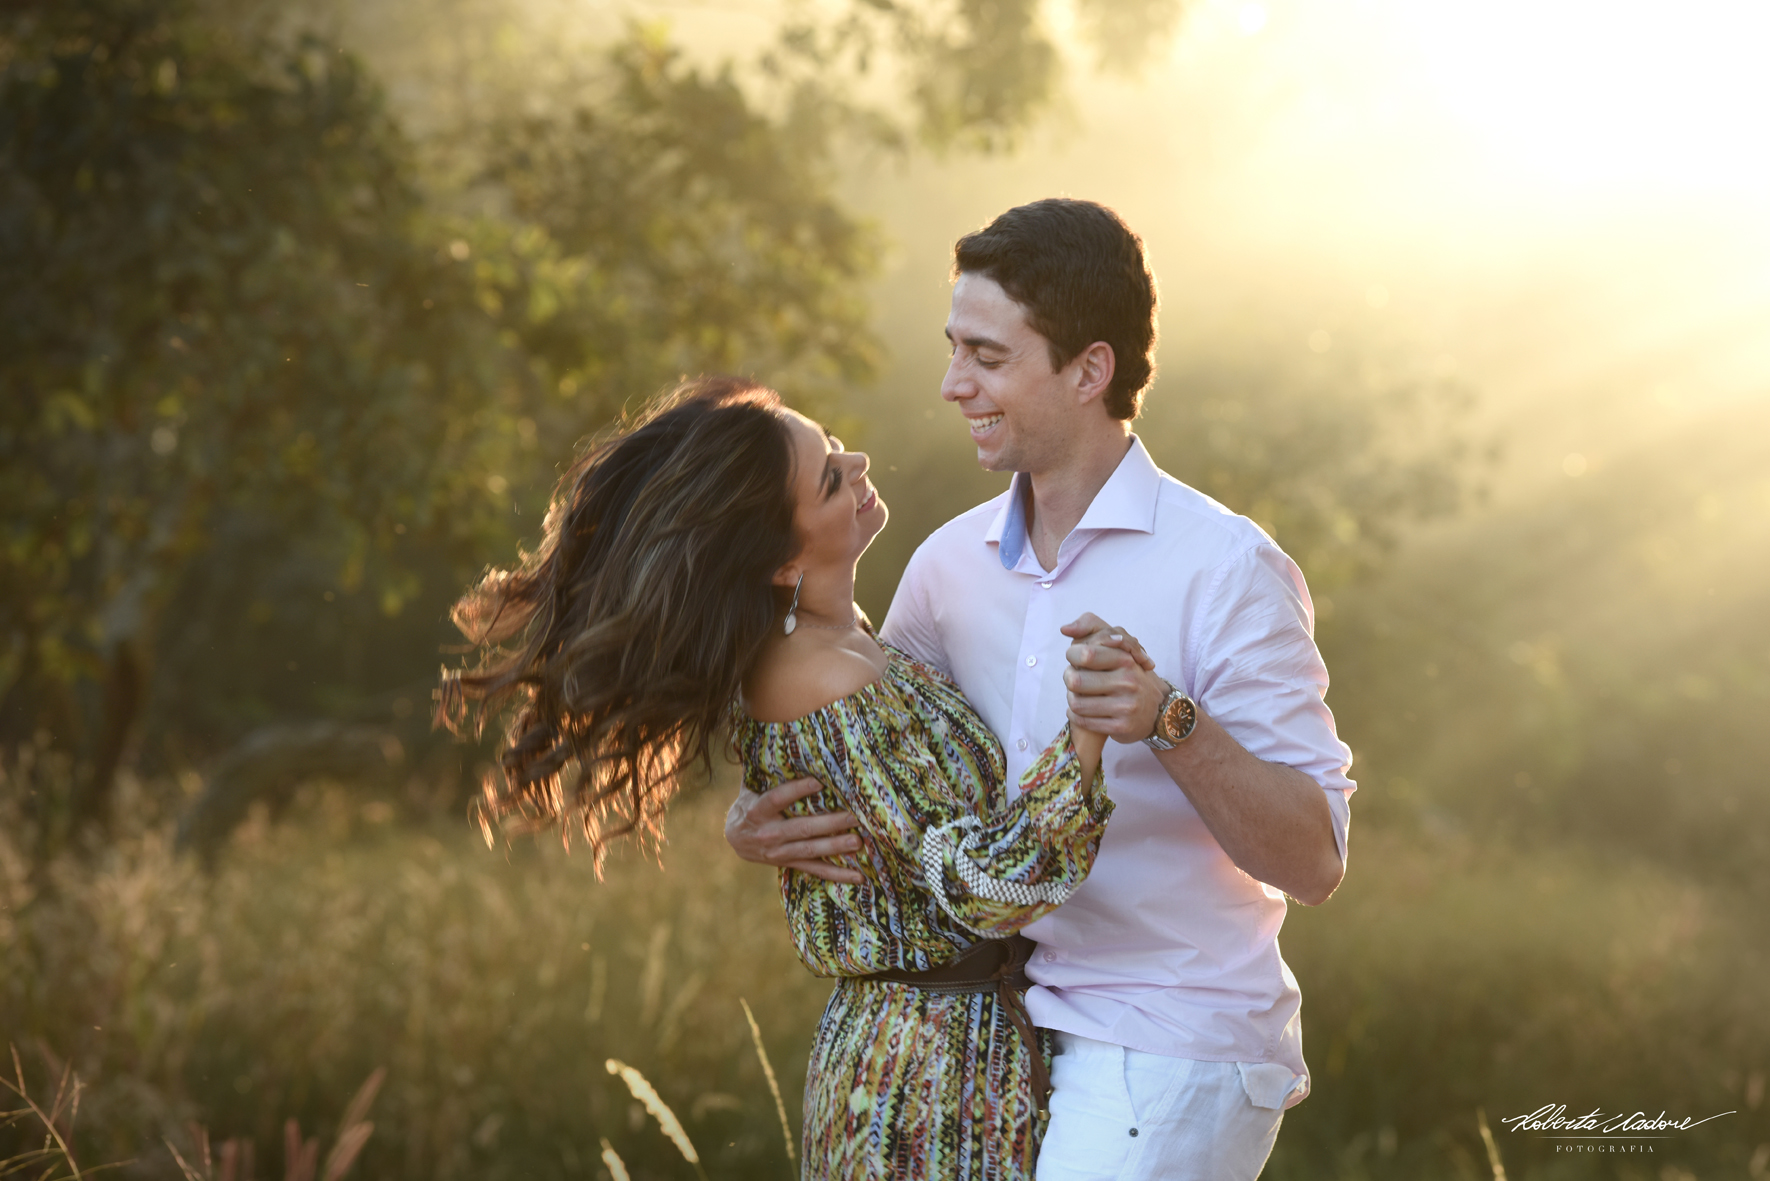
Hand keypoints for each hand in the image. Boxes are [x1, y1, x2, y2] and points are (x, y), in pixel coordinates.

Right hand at [724, 776, 865, 883]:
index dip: (795, 791)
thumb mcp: (750, 785)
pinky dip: (837, 875)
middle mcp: (768, 833)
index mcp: (757, 811)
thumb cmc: (750, 804)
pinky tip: (858, 876)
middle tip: (853, 816)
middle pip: (801, 828)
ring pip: (810, 850)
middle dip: (829, 823)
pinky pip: (815, 871)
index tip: (818, 781)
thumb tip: (766, 729)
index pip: (776, 799)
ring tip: (857, 842)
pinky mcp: (789, 864)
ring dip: (835, 847)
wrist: (735, 840)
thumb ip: (761, 765)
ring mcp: (779, 852)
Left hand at [1061, 613, 1164, 743]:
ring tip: (1077, 695)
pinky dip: (1076, 715)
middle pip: (1075, 680)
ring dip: (1071, 699)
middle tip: (1074, 679)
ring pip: (1076, 703)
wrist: (1158, 710)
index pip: (1084, 654)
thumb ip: (1092, 626)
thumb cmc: (1130, 674)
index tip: (1076, 660)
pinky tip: (1081, 710)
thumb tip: (1065, 629)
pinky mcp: (1122, 726)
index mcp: (1126, 659)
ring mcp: (1126, 706)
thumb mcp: (1118, 644)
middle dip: (1068, 679)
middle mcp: (1128, 682)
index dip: (1072, 656)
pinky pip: (1083, 721)